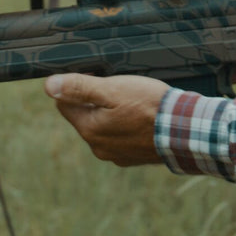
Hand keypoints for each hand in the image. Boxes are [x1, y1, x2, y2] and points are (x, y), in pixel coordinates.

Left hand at [45, 73, 167, 165]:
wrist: (186, 132)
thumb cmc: (149, 107)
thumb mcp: (112, 89)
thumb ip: (79, 87)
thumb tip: (49, 86)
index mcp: (89, 130)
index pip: (65, 104)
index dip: (78, 86)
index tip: (97, 77)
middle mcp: (98, 147)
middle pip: (85, 116)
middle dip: (95, 101)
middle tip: (119, 89)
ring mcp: (117, 155)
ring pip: (104, 127)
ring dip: (112, 114)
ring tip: (134, 103)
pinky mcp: (134, 158)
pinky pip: (122, 138)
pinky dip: (127, 127)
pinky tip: (143, 118)